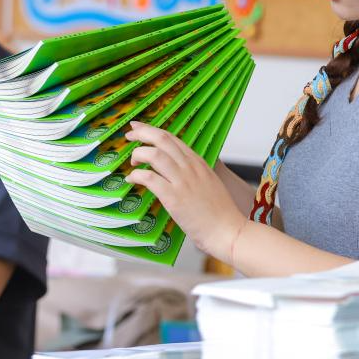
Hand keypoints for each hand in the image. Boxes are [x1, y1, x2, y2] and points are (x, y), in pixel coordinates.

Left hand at [124, 121, 245, 261]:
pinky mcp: (174, 197)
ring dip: (138, 154)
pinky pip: (149, 178)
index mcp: (198, 162)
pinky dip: (136, 176)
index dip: (152, 130)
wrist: (228, 231)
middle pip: (162, 139)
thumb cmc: (219, 213)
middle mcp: (190, 167)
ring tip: (133, 163)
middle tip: (130, 136)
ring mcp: (182, 181)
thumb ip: (194, 173)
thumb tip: (176, 169)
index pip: (172, 138)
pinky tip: (132, 180)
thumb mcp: (209, 182)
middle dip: (142, 133)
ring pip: (154, 154)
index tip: (139, 128)